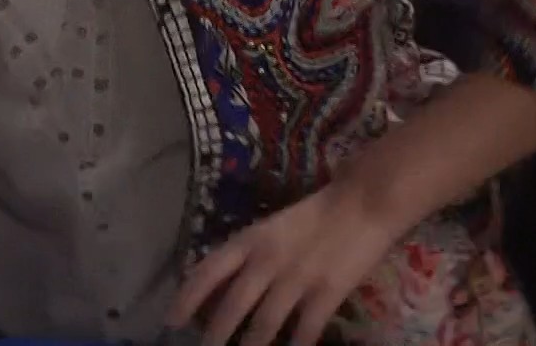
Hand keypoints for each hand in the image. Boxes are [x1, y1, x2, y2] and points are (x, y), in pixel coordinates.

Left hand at [166, 180, 397, 345]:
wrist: (364, 202)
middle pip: (231, 306)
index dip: (185, 298)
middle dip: (214, 336)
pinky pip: (304, 332)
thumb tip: (223, 286)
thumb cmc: (316, 213)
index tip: (171, 321)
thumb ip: (249, 253)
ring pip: (263, 326)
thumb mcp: (272, 228)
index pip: (207, 271)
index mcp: (250, 239)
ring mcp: (296, 279)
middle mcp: (266, 260)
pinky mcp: (326, 294)